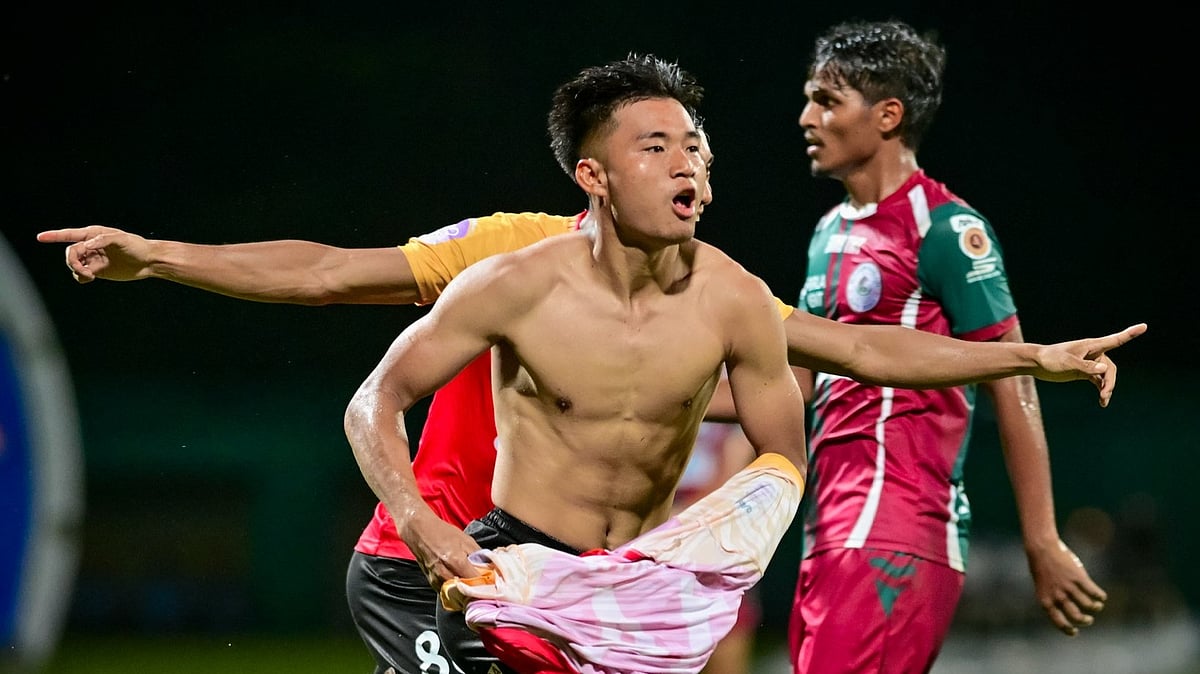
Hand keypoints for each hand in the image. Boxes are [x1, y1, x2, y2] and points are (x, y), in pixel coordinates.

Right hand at [36, 226, 153, 282]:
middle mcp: (90, 246)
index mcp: (94, 234)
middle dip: (72, 262)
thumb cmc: (137, 246)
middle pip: (70, 253)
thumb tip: (86, 245)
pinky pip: (80, 275)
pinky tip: (89, 278)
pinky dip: (81, 278)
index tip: (40, 237)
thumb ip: (103, 240)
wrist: (148, 262)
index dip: (54, 236)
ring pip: (73, 265)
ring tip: (90, 276)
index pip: (70, 235)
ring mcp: (93, 258)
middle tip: (85, 271)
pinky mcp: (97, 271)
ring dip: (77, 271)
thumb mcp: (122, 240)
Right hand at [398, 512, 485, 590]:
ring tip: (473, 589)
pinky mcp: (431, 582)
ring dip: (465, 594)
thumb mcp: (466, 540)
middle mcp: (445, 573)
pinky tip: (461, 587)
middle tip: (484, 589)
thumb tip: (490, 566)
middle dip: (475, 592)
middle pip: (464, 592)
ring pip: (455, 595)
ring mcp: (436, 579)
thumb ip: (479, 555)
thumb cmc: (443, 532)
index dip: (485, 583)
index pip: (475, 580)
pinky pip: (446, 592)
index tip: (492, 584)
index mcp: (456, 561)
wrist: (419, 530)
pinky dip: (454, 592)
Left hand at [1027, 538, 1106, 636]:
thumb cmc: (1042, 568)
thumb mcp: (1044, 587)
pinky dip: (1100, 596)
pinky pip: (1094, 592)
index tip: (1075, 631)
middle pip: (1076, 616)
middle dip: (1085, 621)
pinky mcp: (1079, 577)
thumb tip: (1069, 611)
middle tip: (1088, 619)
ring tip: (1097, 606)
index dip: (1068, 629)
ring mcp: (1069, 587)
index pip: (1059, 622)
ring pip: (1088, 605)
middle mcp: (1058, 596)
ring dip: (1095, 607)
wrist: (1042, 549)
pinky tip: (1101, 596)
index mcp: (1046, 601)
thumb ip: (1054, 599)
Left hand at [1032, 323, 1146, 406]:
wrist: (1037, 364)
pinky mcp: (1084, 372)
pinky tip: (1102, 402)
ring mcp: (1090, 363)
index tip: (1144, 326)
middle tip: (1105, 394)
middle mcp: (1094, 354)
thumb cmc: (1051, 359)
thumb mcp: (1068, 363)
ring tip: (1103, 401)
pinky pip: (1098, 381)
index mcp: (1092, 346)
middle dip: (1110, 382)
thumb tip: (1105, 369)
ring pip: (1106, 376)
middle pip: (1111, 368)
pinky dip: (1101, 390)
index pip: (1115, 340)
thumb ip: (1086, 366)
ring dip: (1106, 388)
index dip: (1130, 334)